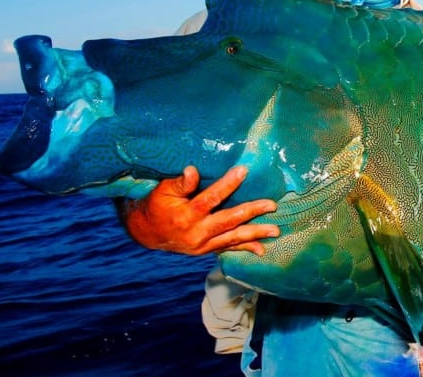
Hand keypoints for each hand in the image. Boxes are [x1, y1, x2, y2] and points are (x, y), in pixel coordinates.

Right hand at [120, 165, 278, 255]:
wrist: (147, 232)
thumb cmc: (156, 205)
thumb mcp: (163, 191)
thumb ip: (180, 183)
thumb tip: (193, 170)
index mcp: (186, 215)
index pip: (210, 199)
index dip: (227, 185)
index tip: (243, 171)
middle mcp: (196, 233)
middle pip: (228, 221)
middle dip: (252, 212)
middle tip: (271, 205)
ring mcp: (202, 245)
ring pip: (233, 238)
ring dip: (255, 234)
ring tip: (275, 231)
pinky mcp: (205, 250)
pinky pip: (228, 249)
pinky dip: (245, 248)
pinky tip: (261, 249)